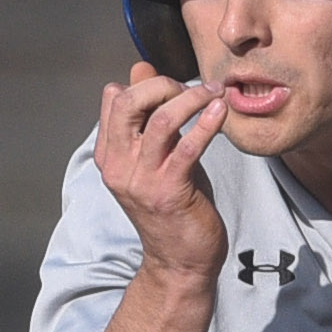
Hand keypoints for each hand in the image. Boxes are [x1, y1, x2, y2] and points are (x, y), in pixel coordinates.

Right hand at [94, 62, 230, 283]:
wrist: (180, 262)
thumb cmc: (173, 207)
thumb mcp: (155, 157)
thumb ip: (147, 116)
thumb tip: (141, 70)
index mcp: (109, 155)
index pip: (114, 100)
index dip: (145, 84)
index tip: (176, 86)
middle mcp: (119, 166)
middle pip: (128, 103)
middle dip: (163, 85)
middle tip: (194, 87)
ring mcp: (142, 180)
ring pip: (159, 119)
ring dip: (191, 99)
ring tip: (215, 93)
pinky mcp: (170, 191)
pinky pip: (188, 146)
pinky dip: (206, 122)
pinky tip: (221, 111)